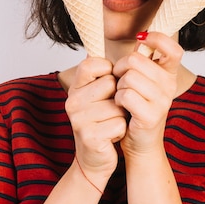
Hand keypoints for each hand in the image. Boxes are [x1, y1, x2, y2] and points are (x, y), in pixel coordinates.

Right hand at [66, 57, 126, 187]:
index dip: (108, 72)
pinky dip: (121, 131)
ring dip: (121, 117)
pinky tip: (111, 137)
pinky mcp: (89, 137)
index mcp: (74, 87)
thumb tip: (132, 43)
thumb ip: (106, 73)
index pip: (92, 63)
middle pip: (111, 83)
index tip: (109, 87)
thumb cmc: (102, 123)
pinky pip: (119, 124)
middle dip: (119, 98)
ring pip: (118, 105)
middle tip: (110, 112)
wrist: (94, 160)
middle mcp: (72, 101)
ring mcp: (79, 119)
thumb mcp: (100, 95)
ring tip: (110, 124)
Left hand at [113, 32, 182, 157]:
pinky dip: (118, 99)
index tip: (141, 38)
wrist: (141, 143)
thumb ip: (142, 59)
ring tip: (121, 95)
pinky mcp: (151, 116)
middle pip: (136, 60)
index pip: (173, 48)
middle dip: (120, 68)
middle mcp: (170, 85)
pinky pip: (126, 95)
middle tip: (120, 80)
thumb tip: (142, 34)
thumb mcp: (142, 80)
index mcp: (169, 73)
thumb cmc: (136, 108)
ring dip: (118, 86)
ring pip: (128, 78)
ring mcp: (162, 101)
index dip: (157, 38)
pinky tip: (121, 106)